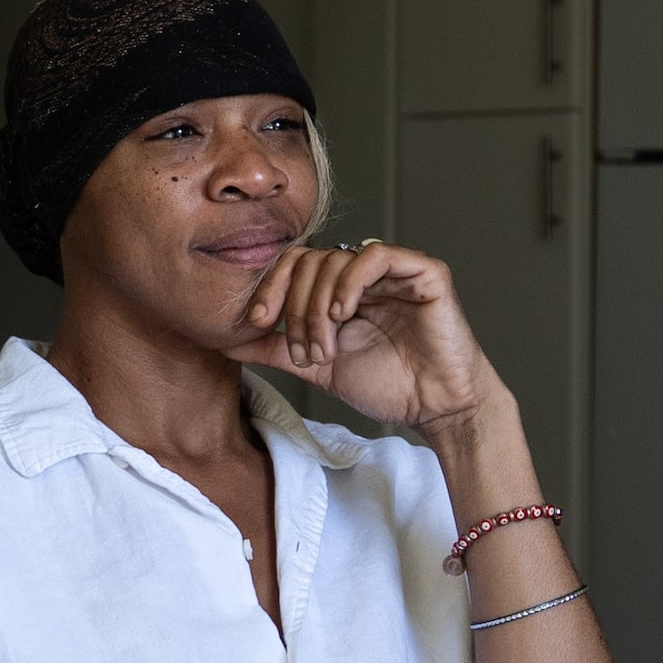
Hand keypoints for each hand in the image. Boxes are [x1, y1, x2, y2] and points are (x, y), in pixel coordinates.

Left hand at [232, 241, 509, 434]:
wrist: (436, 408)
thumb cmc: (388, 386)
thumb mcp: (318, 367)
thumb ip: (275, 350)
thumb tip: (225, 340)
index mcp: (341, 289)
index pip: (294, 265)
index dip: (270, 288)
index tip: (257, 322)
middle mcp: (365, 274)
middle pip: (309, 261)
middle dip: (295, 308)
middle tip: (302, 350)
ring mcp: (395, 269)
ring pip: (335, 260)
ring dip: (318, 307)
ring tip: (325, 347)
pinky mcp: (424, 272)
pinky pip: (376, 255)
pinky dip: (350, 282)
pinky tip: (344, 314)